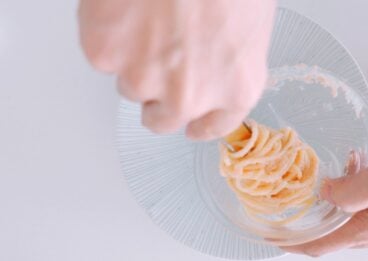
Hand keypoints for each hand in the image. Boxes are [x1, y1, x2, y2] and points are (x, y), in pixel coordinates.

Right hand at [78, 0, 274, 139]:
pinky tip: (128, 8)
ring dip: (135, 62)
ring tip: (149, 20)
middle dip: (160, 99)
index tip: (192, 123)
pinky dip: (111, 35)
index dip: (199, 123)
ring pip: (130, 88)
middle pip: (163, 120)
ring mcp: (145, 78)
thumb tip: (213, 62)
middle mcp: (192, 95)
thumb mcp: (248, 22)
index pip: (214, 126)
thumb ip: (229, 58)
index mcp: (237, 87)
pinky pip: (103, 56)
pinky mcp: (105, 53)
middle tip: (159, 64)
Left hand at [283, 127, 367, 256]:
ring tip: (335, 173)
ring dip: (338, 203)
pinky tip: (362, 170)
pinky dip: (359, 196)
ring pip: (355, 221)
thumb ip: (353, 189)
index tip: (272, 236)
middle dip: (312, 220)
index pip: (322, 245)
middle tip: (296, 198)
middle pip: (336, 235)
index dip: (293, 243)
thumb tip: (326, 196)